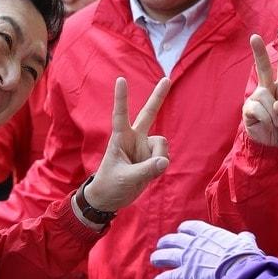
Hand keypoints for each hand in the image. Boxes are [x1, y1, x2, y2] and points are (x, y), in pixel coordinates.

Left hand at [82, 76, 170, 212]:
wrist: (110, 199)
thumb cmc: (110, 185)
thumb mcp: (126, 179)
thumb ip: (146, 170)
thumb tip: (164, 162)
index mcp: (120, 138)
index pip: (120, 115)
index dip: (121, 98)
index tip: (121, 79)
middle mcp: (134, 139)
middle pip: (148, 114)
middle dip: (158, 97)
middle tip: (167, 79)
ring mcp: (144, 147)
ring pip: (162, 145)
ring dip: (159, 158)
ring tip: (145, 172)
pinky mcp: (151, 158)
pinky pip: (164, 157)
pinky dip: (160, 167)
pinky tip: (150, 174)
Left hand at [151, 220, 261, 278]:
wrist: (239, 269)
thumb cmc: (244, 255)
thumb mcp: (245, 242)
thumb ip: (243, 238)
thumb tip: (247, 236)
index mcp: (207, 233)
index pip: (189, 227)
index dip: (182, 229)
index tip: (180, 231)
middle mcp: (193, 243)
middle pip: (172, 240)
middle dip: (165, 242)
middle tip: (161, 245)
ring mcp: (187, 258)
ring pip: (166, 255)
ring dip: (158, 257)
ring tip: (154, 260)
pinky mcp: (186, 274)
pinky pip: (169, 276)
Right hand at [243, 27, 277, 147]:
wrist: (276, 151)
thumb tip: (277, 103)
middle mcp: (270, 90)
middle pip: (263, 68)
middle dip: (258, 52)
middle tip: (254, 36)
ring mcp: (258, 99)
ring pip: (265, 96)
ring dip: (275, 114)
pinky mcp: (248, 111)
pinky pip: (258, 109)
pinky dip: (267, 119)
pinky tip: (268, 126)